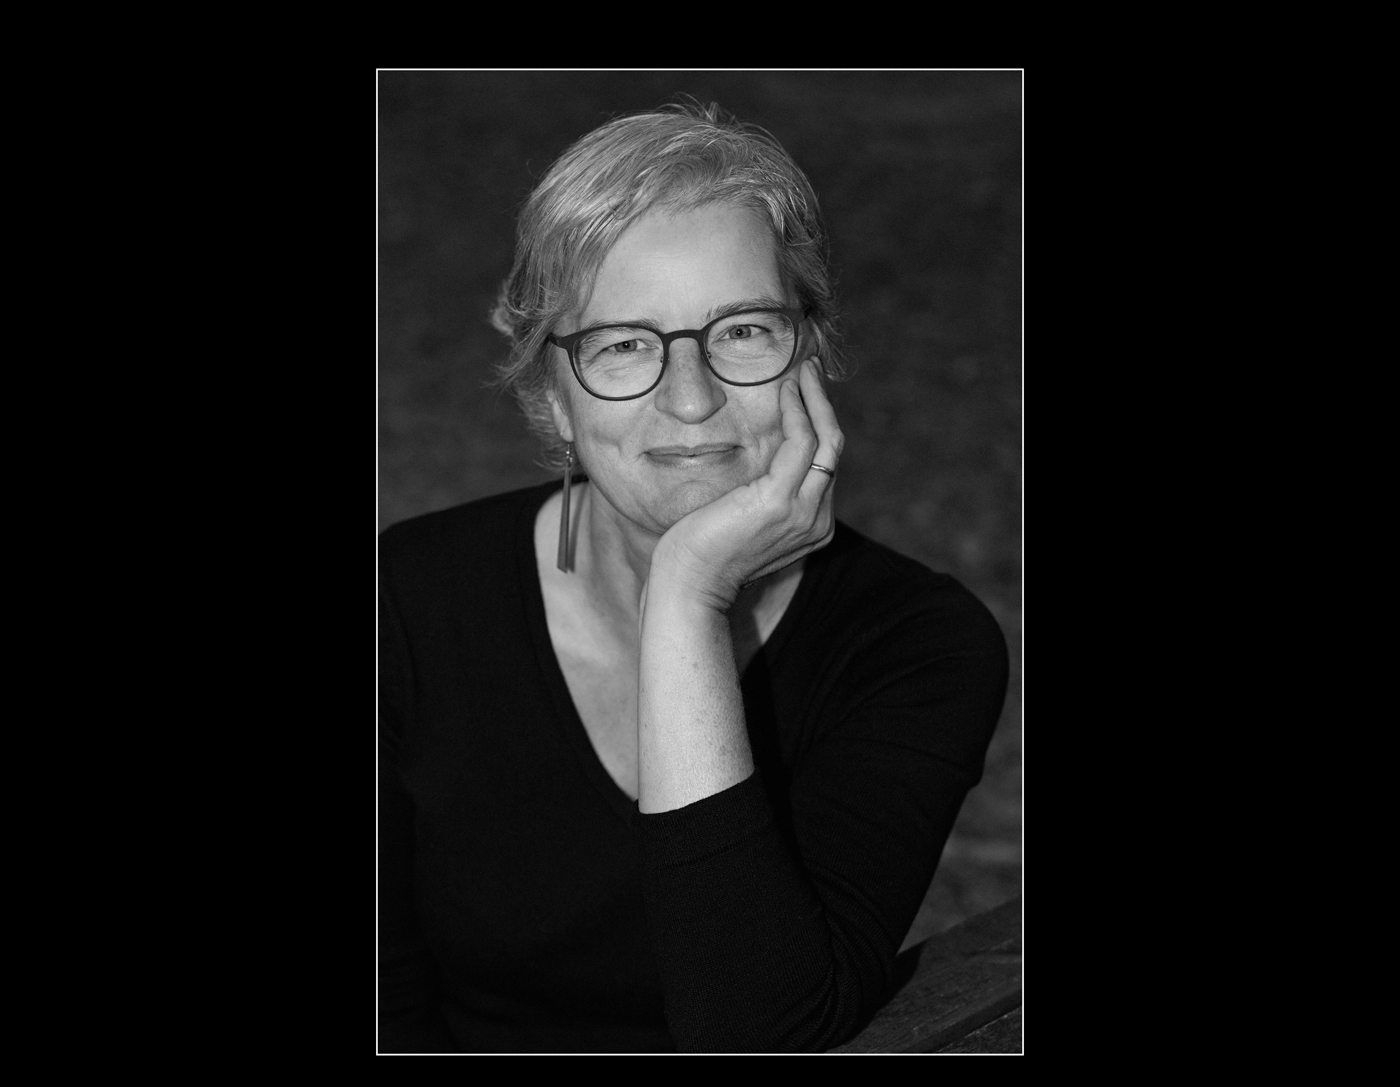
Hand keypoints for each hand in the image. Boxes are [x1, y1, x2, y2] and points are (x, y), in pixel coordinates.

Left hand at [650, 357, 843, 609]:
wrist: (689, 582)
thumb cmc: (704, 549)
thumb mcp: (744, 516)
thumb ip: (764, 493)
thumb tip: (759, 460)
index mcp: (813, 524)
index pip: (825, 464)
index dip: (819, 423)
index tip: (804, 392)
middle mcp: (817, 520)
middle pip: (834, 448)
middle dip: (823, 403)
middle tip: (810, 369)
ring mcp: (803, 513)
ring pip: (826, 441)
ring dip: (814, 399)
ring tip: (802, 371)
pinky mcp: (779, 502)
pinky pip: (801, 443)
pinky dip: (797, 411)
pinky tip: (784, 391)